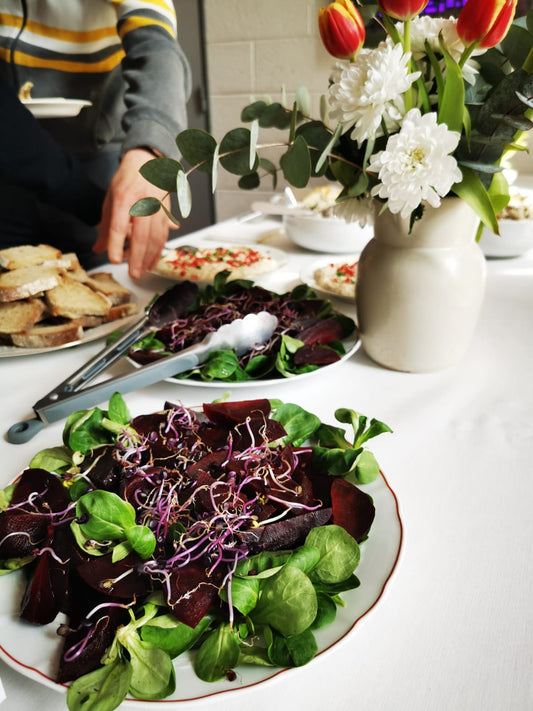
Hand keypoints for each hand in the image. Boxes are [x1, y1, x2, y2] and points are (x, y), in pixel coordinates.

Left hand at [93, 148, 177, 277]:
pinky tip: (151, 262)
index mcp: (124, 197)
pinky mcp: (166, 214)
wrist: (147, 164)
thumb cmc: (126, 182)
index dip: (117, 243)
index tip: (114, 259)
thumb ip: (105, 227)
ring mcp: (157, 208)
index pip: (119, 224)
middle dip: (137, 257)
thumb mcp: (110, 200)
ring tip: (141, 271)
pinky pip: (164, 236)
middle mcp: (143, 202)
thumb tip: (97, 249)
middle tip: (132, 273)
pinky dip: (158, 251)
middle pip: (142, 234)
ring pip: (156, 237)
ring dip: (149, 258)